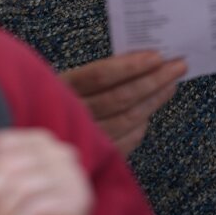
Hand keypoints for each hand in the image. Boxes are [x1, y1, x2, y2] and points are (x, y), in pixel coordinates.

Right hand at [60, 51, 186, 155]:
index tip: (157, 56)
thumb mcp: (70, 80)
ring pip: (128, 119)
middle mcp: (72, 114)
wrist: (38, 145)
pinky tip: (151, 111)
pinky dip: (142, 125)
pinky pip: (127, 140)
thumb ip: (99, 72)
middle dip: (153, 80)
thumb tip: (142, 59)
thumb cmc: (62, 98)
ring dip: (154, 99)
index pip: (101, 74)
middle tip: (177, 66)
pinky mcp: (97, 157)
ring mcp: (85, 138)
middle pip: (121, 97)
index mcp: (63, 87)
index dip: (131, 65)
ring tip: (171, 84)